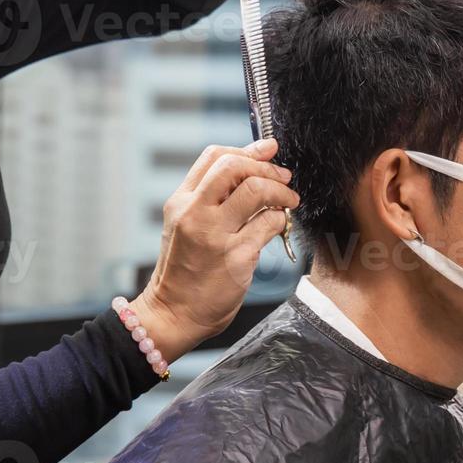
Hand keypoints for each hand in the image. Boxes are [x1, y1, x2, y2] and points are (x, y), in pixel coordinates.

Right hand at [133, 139, 298, 363]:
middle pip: (234, 166)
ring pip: (255, 190)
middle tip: (283, 177)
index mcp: (181, 201)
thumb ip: (211, 198)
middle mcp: (194, 213)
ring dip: (281, 191)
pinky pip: (268, 224)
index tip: (268, 150)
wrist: (173, 313)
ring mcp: (214, 235)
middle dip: (266, 167)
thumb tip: (251, 167)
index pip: (214, 157)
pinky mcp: (236, 257)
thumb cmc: (185, 269)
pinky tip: (279, 226)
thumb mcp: (185, 225)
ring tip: (289, 200)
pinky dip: (281, 220)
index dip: (247, 149)